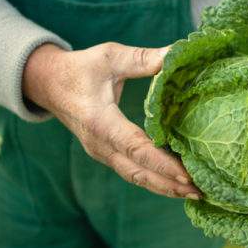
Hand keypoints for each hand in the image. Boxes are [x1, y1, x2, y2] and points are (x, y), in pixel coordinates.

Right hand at [22, 42, 200, 199]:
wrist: (46, 83)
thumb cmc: (79, 68)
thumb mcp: (109, 57)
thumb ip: (141, 59)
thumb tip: (175, 54)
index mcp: (100, 122)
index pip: (135, 149)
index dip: (162, 164)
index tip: (187, 174)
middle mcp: (99, 144)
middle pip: (138, 172)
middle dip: (170, 184)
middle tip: (200, 191)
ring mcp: (101, 152)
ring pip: (135, 177)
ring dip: (164, 187)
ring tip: (194, 193)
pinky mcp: (105, 154)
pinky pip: (132, 171)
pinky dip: (154, 180)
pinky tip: (176, 183)